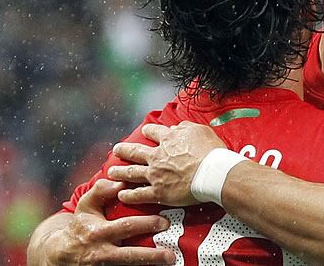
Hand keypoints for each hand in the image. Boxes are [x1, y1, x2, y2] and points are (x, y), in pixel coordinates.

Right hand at [41, 179, 174, 264]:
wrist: (60, 254)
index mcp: (99, 232)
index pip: (126, 227)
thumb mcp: (85, 206)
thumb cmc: (79, 227)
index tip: (164, 222)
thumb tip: (120, 182)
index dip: (146, 224)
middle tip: (171, 253)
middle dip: (152, 255)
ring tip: (169, 263)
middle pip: (130, 256)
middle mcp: (102, 252)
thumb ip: (101, 191)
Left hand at [109, 121, 225, 205]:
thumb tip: (177, 128)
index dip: (148, 130)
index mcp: (169, 139)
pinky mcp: (158, 192)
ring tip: (111, 172)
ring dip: (119, 172)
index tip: (145, 131)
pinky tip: (121, 195)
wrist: (212, 172)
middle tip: (117, 149)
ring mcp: (155, 174)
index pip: (154, 131)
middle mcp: (158, 155)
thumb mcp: (200, 130)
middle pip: (135, 151)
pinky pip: (139, 195)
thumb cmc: (211, 152)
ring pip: (131, 172)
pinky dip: (129, 195)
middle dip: (124, 150)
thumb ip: (186, 127)